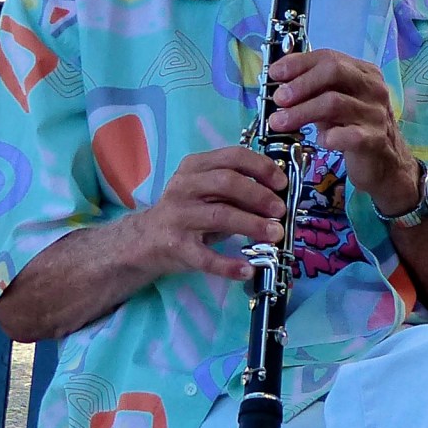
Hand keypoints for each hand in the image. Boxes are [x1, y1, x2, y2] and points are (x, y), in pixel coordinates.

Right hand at [125, 145, 287, 283]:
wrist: (145, 240)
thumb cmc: (187, 212)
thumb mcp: (208, 193)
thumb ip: (237, 191)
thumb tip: (279, 198)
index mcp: (195, 167)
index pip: (232, 157)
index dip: (261, 168)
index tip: (282, 183)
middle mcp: (184, 187)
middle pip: (227, 182)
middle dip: (259, 195)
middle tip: (281, 211)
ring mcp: (178, 216)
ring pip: (219, 216)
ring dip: (252, 225)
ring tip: (275, 235)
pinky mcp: (175, 246)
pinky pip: (206, 257)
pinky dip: (229, 265)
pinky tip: (248, 270)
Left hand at [266, 48, 421, 211]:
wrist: (386, 165)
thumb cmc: (354, 129)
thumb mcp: (334, 104)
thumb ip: (313, 91)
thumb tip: (279, 82)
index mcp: (364, 73)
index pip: (329, 57)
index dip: (298, 63)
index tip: (274, 74)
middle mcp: (373, 88)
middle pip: (334, 70)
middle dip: (300, 83)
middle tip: (278, 99)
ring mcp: (375, 113)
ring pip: (333, 102)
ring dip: (301, 112)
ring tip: (280, 122)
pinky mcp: (375, 140)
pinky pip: (346, 135)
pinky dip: (327, 137)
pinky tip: (319, 140)